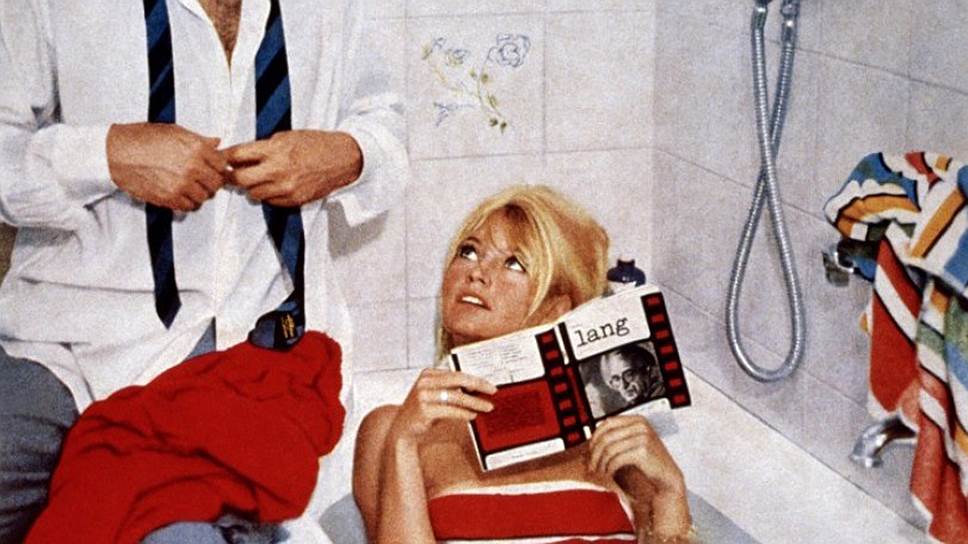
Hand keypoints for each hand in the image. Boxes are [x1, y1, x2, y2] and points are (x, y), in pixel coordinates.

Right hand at [107, 122, 227, 210]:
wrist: (116, 153)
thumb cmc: (141, 139)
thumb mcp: (174, 131)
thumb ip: (198, 139)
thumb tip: (216, 142)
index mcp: (196, 148)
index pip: (222, 164)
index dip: (218, 166)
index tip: (214, 168)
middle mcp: (192, 167)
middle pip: (217, 183)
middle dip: (212, 181)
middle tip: (203, 179)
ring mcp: (182, 184)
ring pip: (204, 197)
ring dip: (200, 193)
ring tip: (190, 186)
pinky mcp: (169, 198)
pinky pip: (189, 207)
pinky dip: (187, 203)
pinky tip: (181, 194)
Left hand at [224, 130, 362, 206]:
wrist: (342, 159)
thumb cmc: (316, 144)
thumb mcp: (286, 136)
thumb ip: (263, 147)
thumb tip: (241, 155)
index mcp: (275, 150)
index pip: (237, 155)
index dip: (225, 157)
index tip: (221, 159)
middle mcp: (278, 170)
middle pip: (240, 180)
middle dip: (232, 176)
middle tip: (231, 173)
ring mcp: (286, 188)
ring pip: (253, 194)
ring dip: (251, 187)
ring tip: (256, 179)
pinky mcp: (294, 200)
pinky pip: (270, 202)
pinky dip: (267, 195)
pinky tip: (273, 186)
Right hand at [388, 368, 496, 444]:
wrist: (402, 430)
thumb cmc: (423, 413)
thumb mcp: (436, 397)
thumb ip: (452, 391)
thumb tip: (478, 390)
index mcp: (428, 374)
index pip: (457, 373)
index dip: (475, 378)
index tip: (488, 384)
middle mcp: (425, 381)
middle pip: (458, 379)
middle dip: (478, 385)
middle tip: (493, 391)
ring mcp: (423, 394)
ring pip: (456, 396)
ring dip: (475, 402)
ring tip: (488, 407)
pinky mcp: (424, 409)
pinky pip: (450, 410)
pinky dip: (464, 413)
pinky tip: (473, 415)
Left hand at [588, 415, 684, 500]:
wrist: (667, 477)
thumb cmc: (648, 462)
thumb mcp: (633, 443)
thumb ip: (618, 436)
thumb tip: (591, 437)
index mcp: (638, 419)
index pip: (607, 423)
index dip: (595, 436)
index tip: (590, 449)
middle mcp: (641, 425)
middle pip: (606, 436)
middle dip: (595, 452)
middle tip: (591, 464)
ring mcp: (643, 436)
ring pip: (609, 448)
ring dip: (600, 462)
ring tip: (599, 471)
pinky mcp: (643, 451)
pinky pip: (617, 459)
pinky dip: (609, 468)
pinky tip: (609, 473)